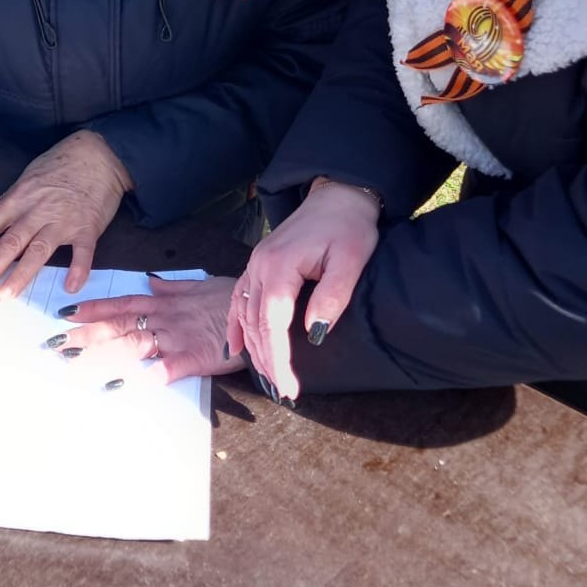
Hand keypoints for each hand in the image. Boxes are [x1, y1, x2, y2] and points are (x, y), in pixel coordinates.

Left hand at [0, 130, 131, 298]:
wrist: (99, 153)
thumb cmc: (61, 164)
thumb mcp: (28, 178)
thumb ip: (9, 202)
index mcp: (20, 198)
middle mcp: (38, 211)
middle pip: (11, 240)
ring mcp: (63, 220)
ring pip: (39, 250)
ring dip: (21, 274)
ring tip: (6, 294)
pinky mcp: (88, 227)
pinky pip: (82, 252)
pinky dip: (78, 269)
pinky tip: (71, 287)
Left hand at [60, 276, 245, 383]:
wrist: (259, 311)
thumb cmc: (228, 299)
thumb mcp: (197, 285)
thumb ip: (169, 286)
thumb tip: (148, 280)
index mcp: (163, 302)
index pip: (120, 305)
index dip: (92, 308)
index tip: (65, 313)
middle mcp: (163, 319)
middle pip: (118, 326)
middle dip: (85, 335)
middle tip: (56, 344)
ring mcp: (177, 338)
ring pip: (134, 345)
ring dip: (104, 355)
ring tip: (77, 365)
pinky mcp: (194, 357)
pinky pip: (167, 368)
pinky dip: (148, 374)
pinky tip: (126, 384)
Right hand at [227, 180, 379, 401]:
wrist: (338, 195)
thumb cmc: (348, 226)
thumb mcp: (350, 261)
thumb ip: (332, 297)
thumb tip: (315, 333)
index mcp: (280, 266)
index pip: (272, 323)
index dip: (279, 358)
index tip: (290, 386)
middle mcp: (259, 265)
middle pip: (254, 322)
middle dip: (267, 360)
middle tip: (284, 390)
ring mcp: (255, 263)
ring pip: (243, 313)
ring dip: (253, 347)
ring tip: (268, 376)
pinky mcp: (259, 264)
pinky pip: (239, 299)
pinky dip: (236, 324)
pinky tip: (236, 346)